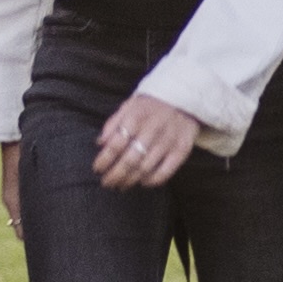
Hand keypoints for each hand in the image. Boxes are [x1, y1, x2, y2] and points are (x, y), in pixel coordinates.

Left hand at [93, 92, 208, 188]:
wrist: (185, 96)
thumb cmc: (151, 105)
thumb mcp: (129, 106)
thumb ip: (113, 123)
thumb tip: (100, 143)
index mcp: (137, 117)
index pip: (115, 144)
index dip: (103, 160)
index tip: (97, 169)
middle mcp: (153, 129)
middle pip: (129, 160)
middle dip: (114, 175)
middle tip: (107, 182)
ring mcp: (168, 141)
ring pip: (145, 168)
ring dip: (130, 180)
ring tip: (121, 185)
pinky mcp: (182, 149)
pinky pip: (165, 172)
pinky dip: (152, 181)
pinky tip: (143, 182)